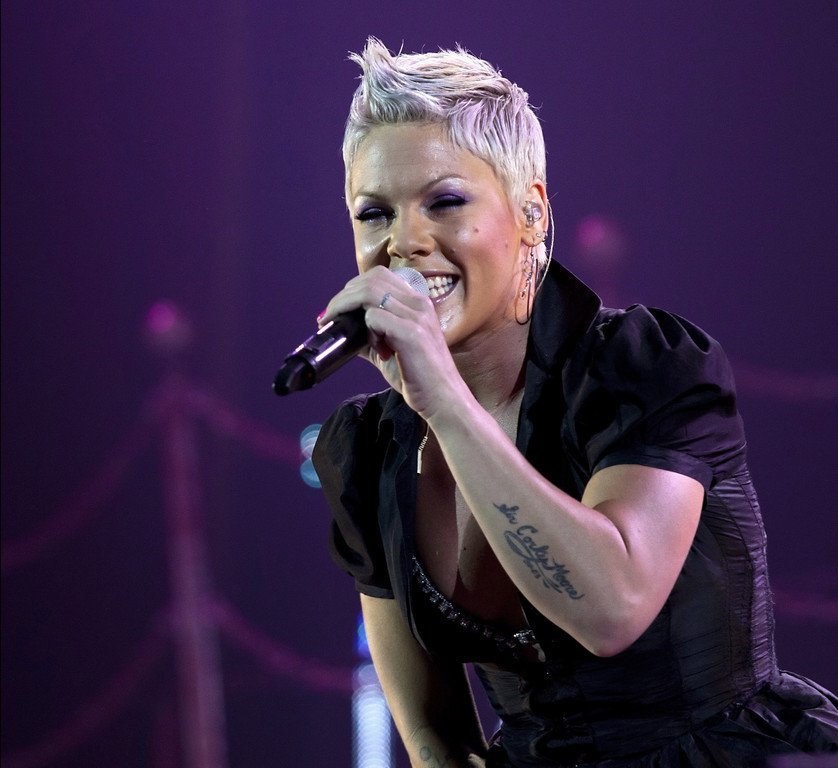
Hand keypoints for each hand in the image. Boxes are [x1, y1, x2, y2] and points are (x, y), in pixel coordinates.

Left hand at [319, 266, 467, 417]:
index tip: (337, 307)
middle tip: (327, 316)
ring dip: (345, 306)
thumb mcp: (391, 351)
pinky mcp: (411, 333)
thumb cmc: (419, 377)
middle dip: (343, 296)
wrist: (443, 399)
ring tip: (333, 323)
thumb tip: (344, 333)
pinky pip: (375, 317)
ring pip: (369, 293)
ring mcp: (416, 316)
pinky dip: (364, 329)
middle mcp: (418, 303)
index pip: (379, 277)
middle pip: (371, 279)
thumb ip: (371, 338)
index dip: (353, 287)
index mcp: (417, 303)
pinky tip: (371, 347)